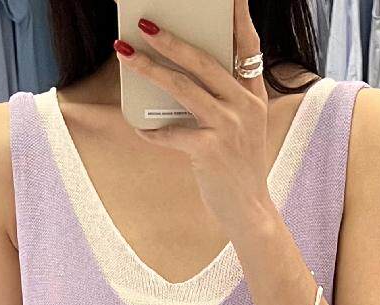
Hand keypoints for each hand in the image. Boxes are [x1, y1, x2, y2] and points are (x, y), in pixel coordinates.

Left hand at [115, 0, 272, 241]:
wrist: (250, 211)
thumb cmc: (238, 166)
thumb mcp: (242, 127)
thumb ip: (224, 99)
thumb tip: (180, 73)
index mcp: (253, 96)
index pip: (247, 46)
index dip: (238, 16)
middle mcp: (244, 107)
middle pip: (203, 61)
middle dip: (170, 39)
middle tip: (145, 24)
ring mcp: (228, 128)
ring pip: (183, 89)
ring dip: (150, 69)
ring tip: (126, 55)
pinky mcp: (211, 151)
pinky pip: (172, 133)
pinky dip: (152, 132)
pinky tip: (139, 128)